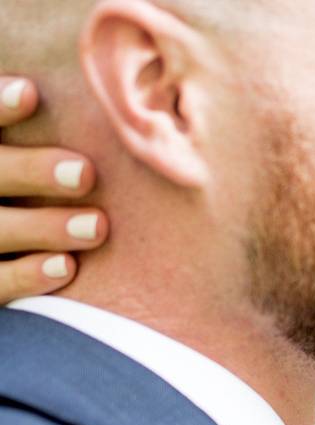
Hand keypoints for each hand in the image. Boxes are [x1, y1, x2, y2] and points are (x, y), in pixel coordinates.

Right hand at [0, 77, 105, 302]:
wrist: (22, 258)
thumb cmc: (50, 193)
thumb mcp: (40, 161)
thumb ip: (56, 135)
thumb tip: (121, 88)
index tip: (31, 92)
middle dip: (31, 170)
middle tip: (86, 173)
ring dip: (44, 227)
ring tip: (98, 226)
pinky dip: (27, 275)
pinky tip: (68, 267)